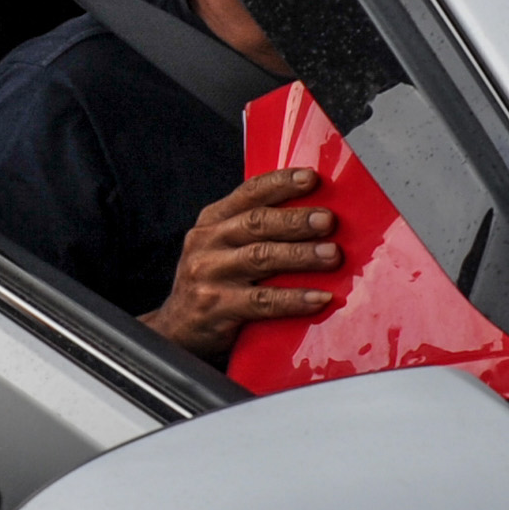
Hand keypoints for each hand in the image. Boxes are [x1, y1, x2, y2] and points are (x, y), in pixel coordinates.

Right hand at [142, 169, 339, 362]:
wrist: (177, 331)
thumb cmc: (212, 284)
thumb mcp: (221, 248)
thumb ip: (253, 231)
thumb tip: (313, 216)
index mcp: (212, 221)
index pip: (249, 193)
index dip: (281, 183)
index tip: (311, 178)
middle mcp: (207, 242)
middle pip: (257, 223)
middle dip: (296, 220)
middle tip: (328, 220)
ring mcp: (208, 274)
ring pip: (261, 258)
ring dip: (300, 255)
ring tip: (332, 254)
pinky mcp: (216, 307)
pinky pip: (262, 302)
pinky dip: (294, 299)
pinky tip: (318, 297)